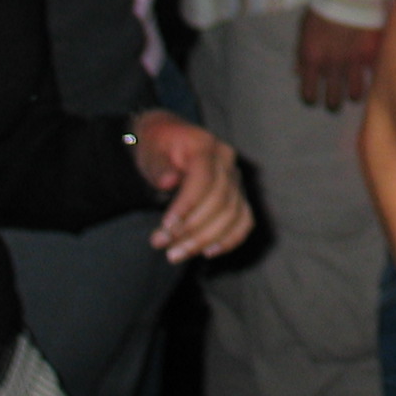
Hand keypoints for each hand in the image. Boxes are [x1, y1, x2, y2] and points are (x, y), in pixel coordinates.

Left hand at [129, 109, 253, 261]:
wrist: (168, 141)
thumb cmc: (157, 149)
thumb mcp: (150, 153)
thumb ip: (159, 166)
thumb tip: (168, 181)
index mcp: (206, 145)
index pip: (204, 180)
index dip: (187, 206)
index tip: (165, 227)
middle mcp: (227, 161)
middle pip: (220, 201)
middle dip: (191, 228)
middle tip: (162, 245)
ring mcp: (236, 179)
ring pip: (232, 214)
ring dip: (205, 240)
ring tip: (175, 254)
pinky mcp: (239, 196)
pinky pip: (244, 220)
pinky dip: (231, 239)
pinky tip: (209, 252)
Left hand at [296, 9, 382, 110]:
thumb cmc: (324, 7)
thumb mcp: (304, 29)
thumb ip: (301, 54)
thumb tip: (298, 73)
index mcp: (312, 59)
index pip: (308, 94)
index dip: (311, 99)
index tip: (314, 98)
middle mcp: (331, 65)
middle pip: (332, 100)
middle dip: (333, 102)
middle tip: (335, 99)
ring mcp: (353, 62)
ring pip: (354, 94)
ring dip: (353, 94)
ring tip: (353, 91)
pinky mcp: (371, 55)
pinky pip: (371, 76)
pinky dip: (369, 77)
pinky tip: (368, 74)